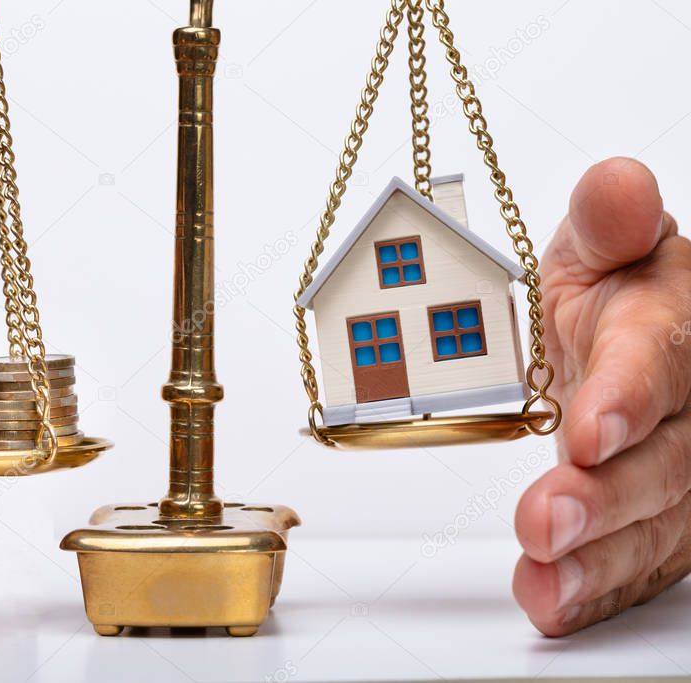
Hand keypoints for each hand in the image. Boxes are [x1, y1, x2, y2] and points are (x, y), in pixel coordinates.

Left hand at [513, 158, 690, 634]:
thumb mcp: (599, 245)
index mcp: (675, 331)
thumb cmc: (614, 292)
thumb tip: (617, 183)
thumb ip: (607, 223)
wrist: (629, 344)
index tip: (591, 428)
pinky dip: (595, 590)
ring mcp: (682, 473)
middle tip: (543, 517)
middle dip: (605, 495)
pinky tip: (552, 604)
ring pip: (655, 525)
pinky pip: (638, 564)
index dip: (628, 396)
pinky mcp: (664, 522)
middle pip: (664, 461)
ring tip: (544, 579)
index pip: (664, 364)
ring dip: (597, 558)